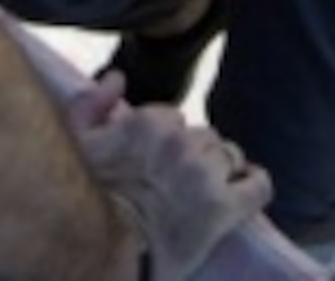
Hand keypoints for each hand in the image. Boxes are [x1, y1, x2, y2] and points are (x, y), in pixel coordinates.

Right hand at [68, 73, 271, 279]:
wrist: (101, 256)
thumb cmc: (85, 200)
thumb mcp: (75, 144)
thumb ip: (91, 104)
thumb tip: (117, 79)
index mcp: (147, 124)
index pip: (175, 119)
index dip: (168, 143)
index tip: (157, 166)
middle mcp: (179, 144)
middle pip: (205, 138)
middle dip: (195, 156)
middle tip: (177, 185)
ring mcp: (203, 176)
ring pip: (230, 157)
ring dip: (220, 173)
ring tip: (202, 195)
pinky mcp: (223, 208)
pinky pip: (258, 185)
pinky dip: (254, 187)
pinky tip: (240, 196)